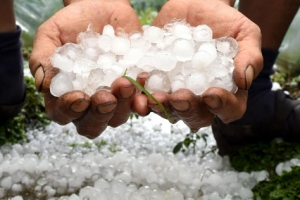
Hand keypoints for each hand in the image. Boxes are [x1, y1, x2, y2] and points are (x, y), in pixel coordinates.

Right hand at [29, 0, 141, 137]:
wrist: (103, 7)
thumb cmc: (74, 22)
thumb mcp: (52, 34)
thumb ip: (44, 59)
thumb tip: (43, 86)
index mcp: (65, 93)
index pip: (63, 114)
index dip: (70, 111)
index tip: (79, 97)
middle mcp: (89, 101)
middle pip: (92, 125)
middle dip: (99, 115)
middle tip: (105, 97)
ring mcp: (113, 97)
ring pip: (117, 118)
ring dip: (122, 107)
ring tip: (125, 83)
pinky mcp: (134, 88)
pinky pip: (140, 102)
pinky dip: (143, 98)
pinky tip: (142, 80)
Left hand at [133, 0, 262, 130]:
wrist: (196, 6)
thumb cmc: (225, 21)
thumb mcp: (245, 33)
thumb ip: (250, 56)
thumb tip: (244, 81)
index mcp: (226, 91)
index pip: (229, 110)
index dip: (222, 107)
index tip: (212, 94)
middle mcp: (200, 97)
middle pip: (196, 116)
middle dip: (187, 109)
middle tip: (179, 96)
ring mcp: (176, 91)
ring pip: (169, 110)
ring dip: (161, 106)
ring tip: (154, 95)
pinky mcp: (157, 81)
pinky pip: (148, 93)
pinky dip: (142, 91)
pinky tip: (140, 79)